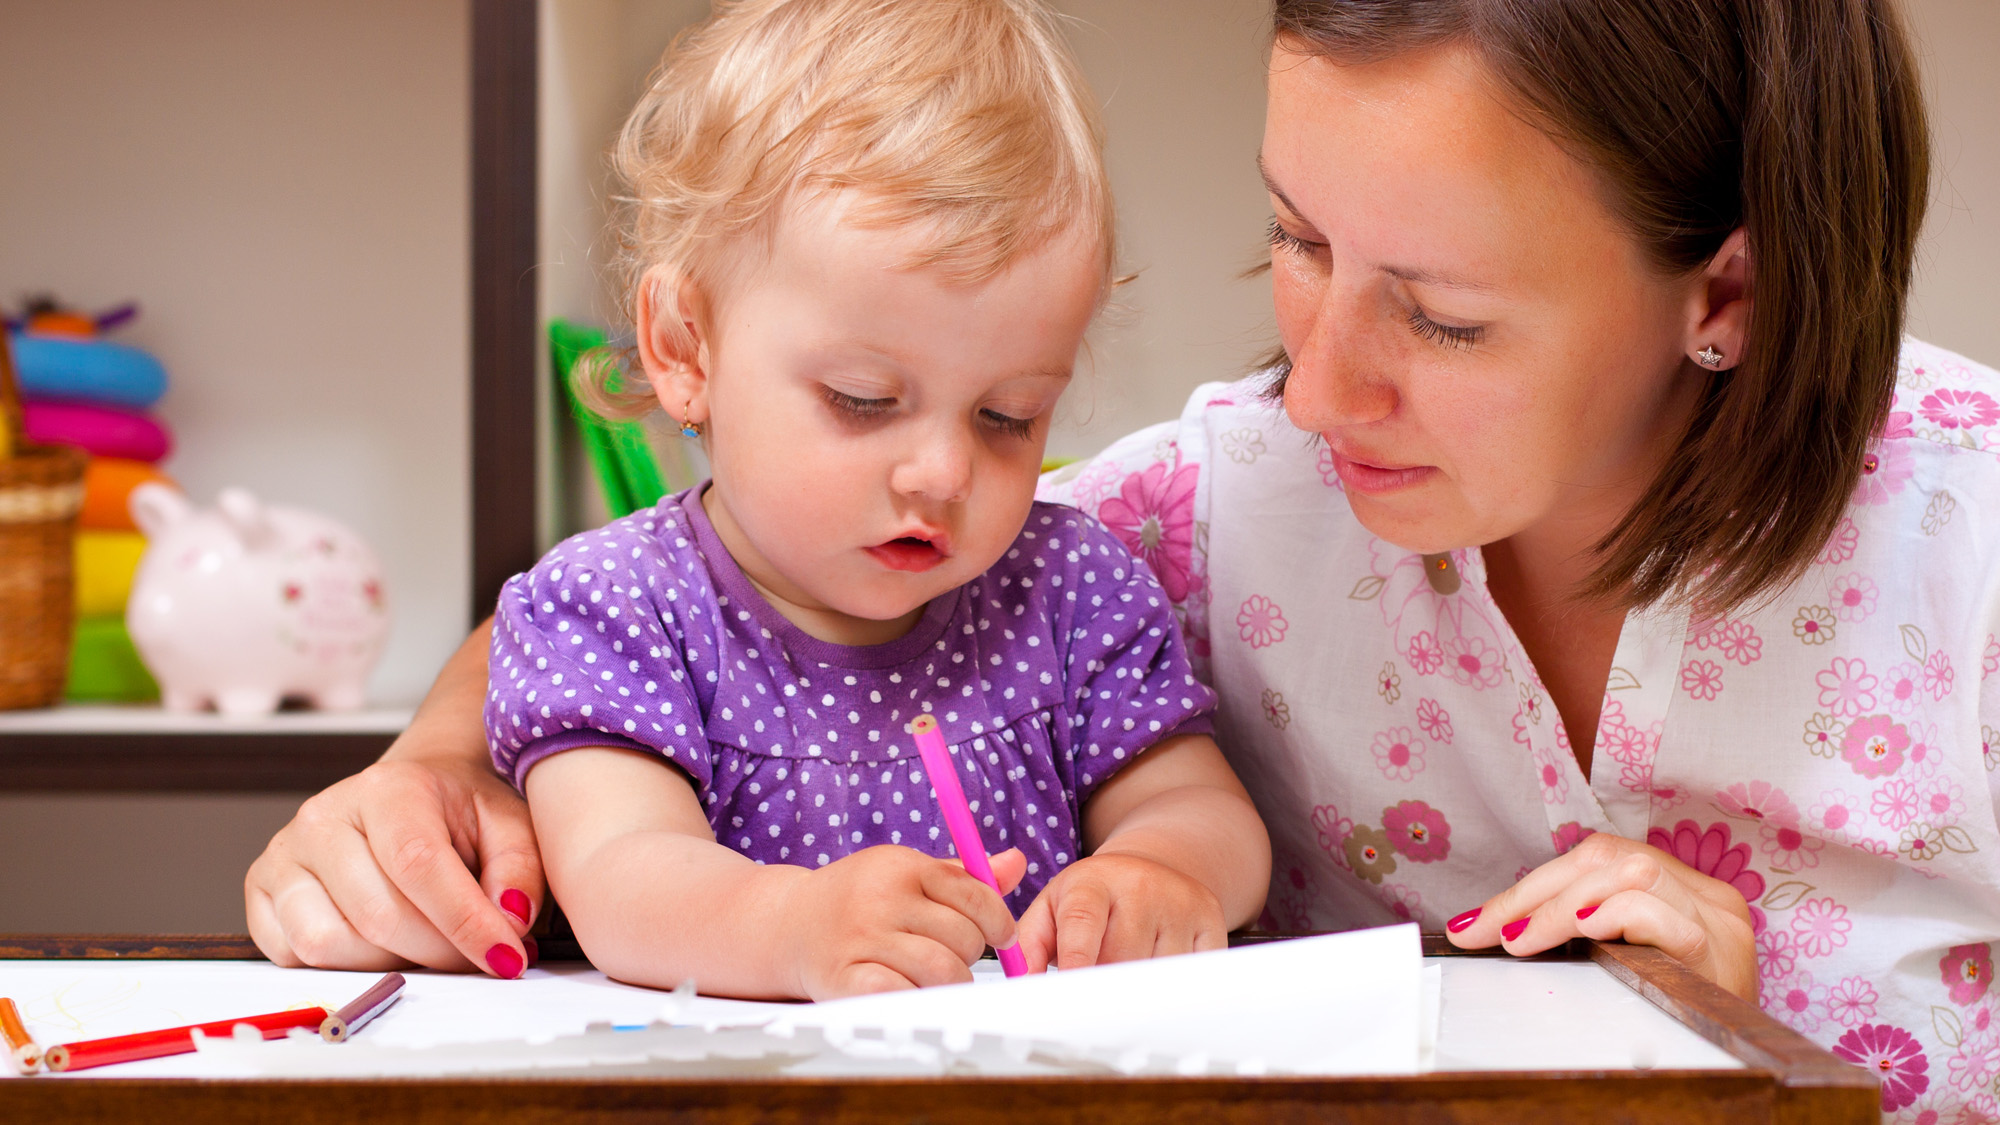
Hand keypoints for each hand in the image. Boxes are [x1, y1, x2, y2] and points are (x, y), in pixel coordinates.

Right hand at [245, 755, 543, 975]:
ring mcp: (284, 853)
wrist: (408, 793)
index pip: (418, 865)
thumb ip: (519, 870)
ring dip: (389, 963)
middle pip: (377, 915)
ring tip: (428, 945)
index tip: (506, 958)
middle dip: (438, 953)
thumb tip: (508, 922)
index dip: (464, 922)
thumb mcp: (510, 824)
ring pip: (328, 943)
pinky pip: (291, 954)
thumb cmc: (458, 811)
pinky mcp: (261, 890)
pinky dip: (343, 966)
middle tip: (477, 957)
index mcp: (387, 789)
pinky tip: (382, 944)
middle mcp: (323, 817)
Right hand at [781, 845, 1025, 999]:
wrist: (787, 923)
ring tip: (936, 978)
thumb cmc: (859, 899)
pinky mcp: (842, 977)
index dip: (998, 921)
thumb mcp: (906, 874)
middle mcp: (881, 898)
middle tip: (953, 957)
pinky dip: (916, 998)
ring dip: (950, 982)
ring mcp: (860, 938)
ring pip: (941, 971)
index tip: (1002, 937)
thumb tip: (1017, 862)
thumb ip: (962, 874)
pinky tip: (910, 991)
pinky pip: (901, 994)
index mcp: (902, 866)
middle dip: (969, 954)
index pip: (974, 895)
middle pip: (962, 937)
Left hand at [1015, 852, 1226, 972]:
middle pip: (1120, 958)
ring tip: (1127, 969)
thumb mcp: (1053, 906)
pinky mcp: (1210, 922)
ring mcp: (1180, 903)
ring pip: (1156, 972)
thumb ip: (1029, 943)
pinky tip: (1158, 969)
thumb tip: (1023, 983)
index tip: (1069, 996)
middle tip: (1095, 985)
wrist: (1151, 868)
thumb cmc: (1093, 898)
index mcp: (1093, 881)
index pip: (1083, 923)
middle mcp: (1141, 886)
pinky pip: (1192, 974)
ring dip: (1139, 989)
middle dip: (1104, 983)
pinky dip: (1173, 986)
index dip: (1075, 962)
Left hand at [1444, 832, 1757, 998]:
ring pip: (1631, 873)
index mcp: (1681, 887)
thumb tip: (1505, 926)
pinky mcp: (1720, 949)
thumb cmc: (1684, 1011)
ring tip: (1521, 939)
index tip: (1475, 922)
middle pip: (1607, 859)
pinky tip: (1582, 933)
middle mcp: (1703, 893)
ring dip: (1562, 906)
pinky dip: (1614, 917)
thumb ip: (1593, 929)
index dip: (1531, 886)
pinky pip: (1663, 915)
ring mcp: (1715, 918)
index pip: (1596, 860)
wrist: (1749, 1054)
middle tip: (1484, 932)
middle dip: (1533, 894)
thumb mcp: (1636, 960)